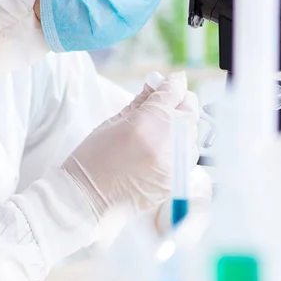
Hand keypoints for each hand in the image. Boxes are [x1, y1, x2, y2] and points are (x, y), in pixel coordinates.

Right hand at [62, 72, 199, 216]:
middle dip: (179, 103)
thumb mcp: (113, 121)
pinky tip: (161, 150)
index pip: (174, 91)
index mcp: (150, 122)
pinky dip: (179, 148)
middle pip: (190, 110)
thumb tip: (156, 85)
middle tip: (164, 105)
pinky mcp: (177, 180)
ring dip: (181, 127)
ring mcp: (176, 163)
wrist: (88, 198)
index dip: (172, 83)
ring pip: (192, 134)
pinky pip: (188, 156)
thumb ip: (141, 102)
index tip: (170, 81)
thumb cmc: (93, 159)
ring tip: (160, 131)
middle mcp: (169, 142)